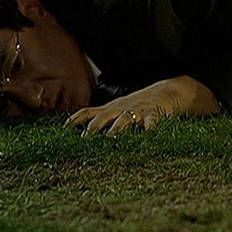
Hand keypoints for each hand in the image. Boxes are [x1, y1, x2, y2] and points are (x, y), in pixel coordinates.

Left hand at [65, 75, 220, 136]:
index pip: (89, 112)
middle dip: (94, 128)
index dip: (76, 120)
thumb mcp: (117, 108)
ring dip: (117, 129)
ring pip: (125, 120)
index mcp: (111, 109)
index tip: (64, 129)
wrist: (167, 92)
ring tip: (111, 138)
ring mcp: (138, 112)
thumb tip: (77, 128)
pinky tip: (149, 133)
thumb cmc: (138, 105)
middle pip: (104, 118)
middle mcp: (122, 110)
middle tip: (85, 139)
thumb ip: (100, 116)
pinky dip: (150, 127)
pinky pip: (152, 121)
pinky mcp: (155, 115)